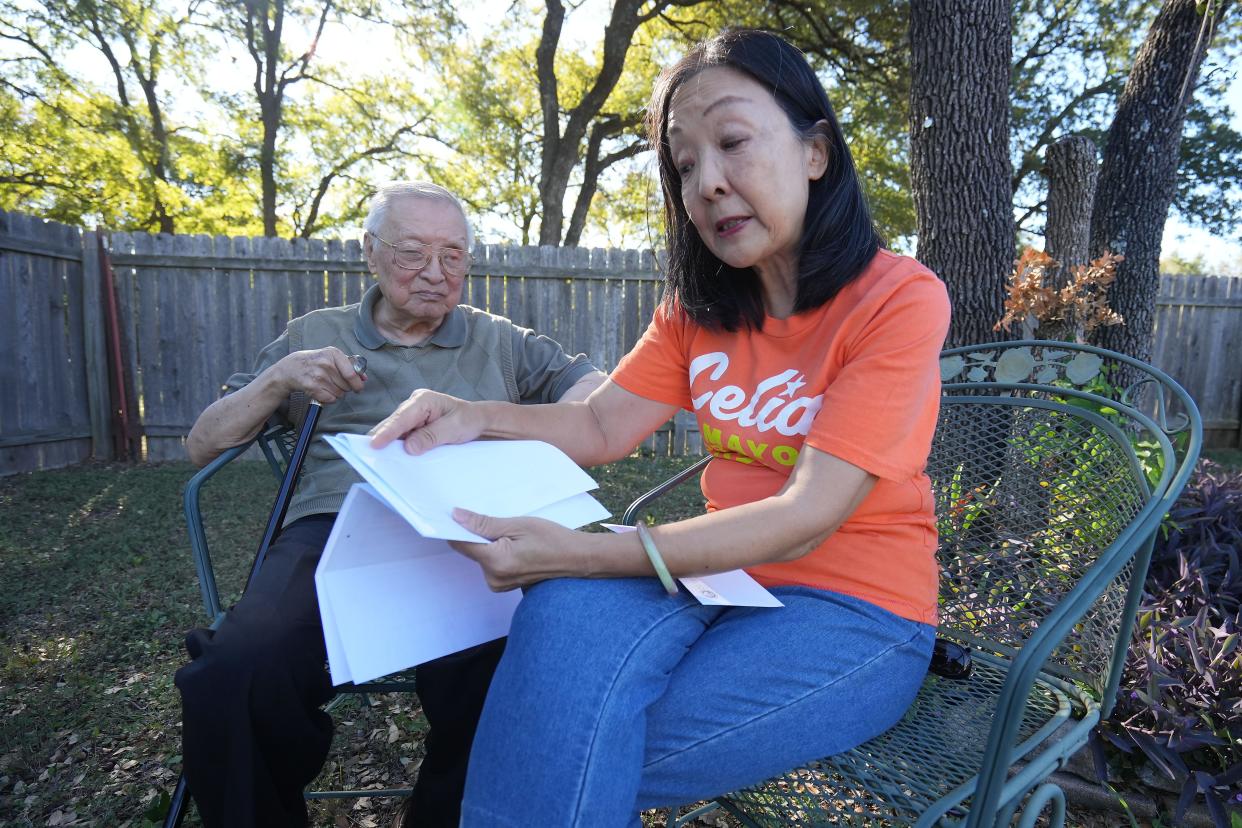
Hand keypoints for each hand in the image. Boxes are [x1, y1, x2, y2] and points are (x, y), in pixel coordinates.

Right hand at [273, 347, 364, 403]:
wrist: (292, 368)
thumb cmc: (316, 361)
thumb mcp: (331, 356)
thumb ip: (349, 365)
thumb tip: (364, 378)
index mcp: (333, 353)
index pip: (352, 373)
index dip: (358, 384)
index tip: (359, 388)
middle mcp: (326, 364)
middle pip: (347, 386)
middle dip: (344, 388)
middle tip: (334, 382)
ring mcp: (318, 376)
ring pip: (339, 394)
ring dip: (336, 393)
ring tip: (326, 385)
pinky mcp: (312, 387)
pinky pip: (330, 399)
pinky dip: (328, 398)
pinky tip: (321, 391)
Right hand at [369, 389, 483, 453]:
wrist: (478, 421)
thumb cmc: (468, 419)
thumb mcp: (453, 428)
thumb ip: (431, 436)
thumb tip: (409, 447)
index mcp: (423, 400)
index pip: (401, 418)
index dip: (387, 432)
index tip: (375, 444)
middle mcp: (413, 406)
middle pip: (393, 424)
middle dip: (383, 439)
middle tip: (370, 455)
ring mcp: (412, 417)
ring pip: (395, 432)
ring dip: (390, 445)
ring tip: (380, 460)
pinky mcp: (413, 428)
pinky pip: (402, 438)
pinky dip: (398, 448)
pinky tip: (394, 458)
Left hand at [448, 509, 581, 590]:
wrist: (575, 558)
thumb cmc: (552, 539)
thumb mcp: (517, 525)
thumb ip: (484, 524)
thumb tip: (456, 516)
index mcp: (495, 562)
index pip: (461, 543)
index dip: (456, 527)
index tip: (457, 512)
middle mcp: (493, 578)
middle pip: (470, 549)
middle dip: (478, 534)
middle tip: (499, 522)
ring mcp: (498, 584)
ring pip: (479, 555)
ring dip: (488, 542)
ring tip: (512, 534)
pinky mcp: (502, 584)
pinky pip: (489, 562)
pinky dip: (495, 551)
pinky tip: (514, 544)